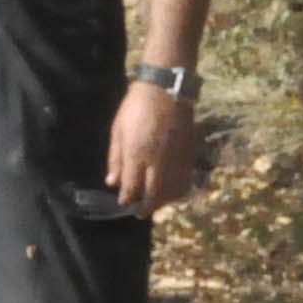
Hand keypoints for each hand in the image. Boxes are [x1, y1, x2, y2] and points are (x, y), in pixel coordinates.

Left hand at [108, 81, 202, 211]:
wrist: (166, 89)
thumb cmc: (135, 107)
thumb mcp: (118, 130)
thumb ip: (115, 158)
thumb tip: (112, 182)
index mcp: (137, 153)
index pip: (132, 186)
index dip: (127, 198)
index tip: (123, 203)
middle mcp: (158, 161)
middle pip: (154, 193)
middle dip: (146, 206)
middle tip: (140, 213)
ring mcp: (176, 158)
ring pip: (172, 190)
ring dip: (164, 201)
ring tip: (155, 204)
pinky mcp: (189, 153)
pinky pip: (186, 180)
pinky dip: (179, 191)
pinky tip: (172, 192)